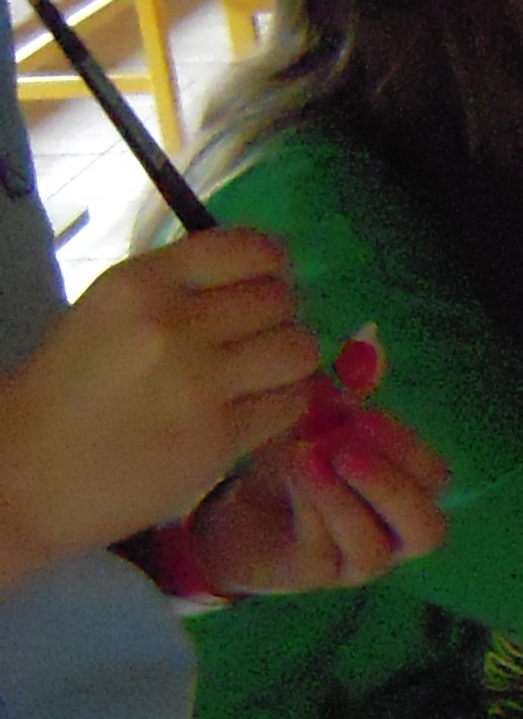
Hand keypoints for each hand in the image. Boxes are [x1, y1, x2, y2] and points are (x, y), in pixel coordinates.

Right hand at [0, 230, 320, 588]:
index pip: (248, 248)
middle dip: (280, 318)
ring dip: (292, 362)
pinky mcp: (219, 437)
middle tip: (260, 342)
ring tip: (265, 377)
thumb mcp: (112, 310)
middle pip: (279, 300)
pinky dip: (285, 405)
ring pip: (299, 350)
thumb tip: (261, 276)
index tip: (266, 286)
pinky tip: (259, 411)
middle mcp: (174, 323)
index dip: (272, 267)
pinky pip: (291, 404)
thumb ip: (179, 289)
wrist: (28, 470)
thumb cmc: (69, 388)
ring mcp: (200, 382)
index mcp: (142, 282)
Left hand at [192, 404, 448, 593]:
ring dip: (339, 496)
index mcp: (407, 495)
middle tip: (344, 448)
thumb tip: (368, 338)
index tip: (358, 411)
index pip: (435, 479)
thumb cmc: (293, 465)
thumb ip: (349, 390)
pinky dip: (307, 507)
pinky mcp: (312, 574)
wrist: (237, 513)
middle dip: (388, 485)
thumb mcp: (321, 422)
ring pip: (373, 548)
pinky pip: (322, 550)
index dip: (404, 446)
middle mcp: (392, 537)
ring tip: (305, 456)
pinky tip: (288, 475)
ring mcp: (354, 563)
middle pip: (426, 529)